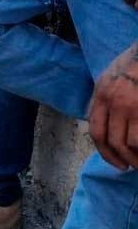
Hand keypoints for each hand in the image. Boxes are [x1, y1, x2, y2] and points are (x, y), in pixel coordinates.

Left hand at [89, 43, 137, 169]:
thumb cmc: (135, 62)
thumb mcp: (110, 77)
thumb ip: (105, 98)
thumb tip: (106, 121)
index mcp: (101, 94)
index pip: (96, 130)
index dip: (104, 151)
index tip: (114, 161)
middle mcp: (112, 101)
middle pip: (110, 140)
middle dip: (119, 158)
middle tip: (129, 167)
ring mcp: (129, 106)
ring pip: (126, 143)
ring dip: (134, 158)